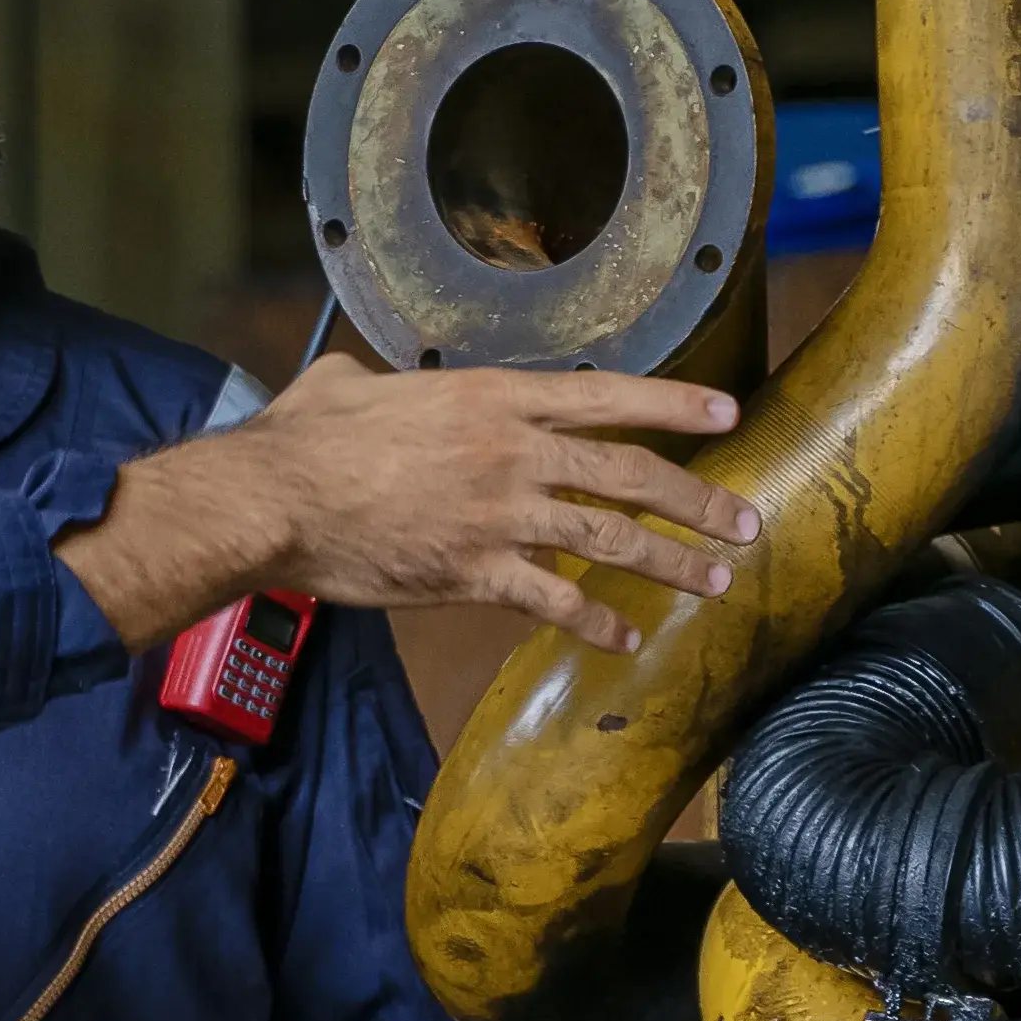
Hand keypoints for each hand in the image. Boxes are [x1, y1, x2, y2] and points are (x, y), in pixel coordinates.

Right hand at [58, 361, 762, 661]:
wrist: (273, 500)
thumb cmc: (301, 439)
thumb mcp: (349, 384)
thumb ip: (384, 382)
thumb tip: (369, 383)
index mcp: (490, 398)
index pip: (606, 396)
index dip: (674, 404)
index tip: (728, 413)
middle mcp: (511, 453)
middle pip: (629, 472)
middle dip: (697, 498)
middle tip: (746, 519)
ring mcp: (499, 516)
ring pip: (609, 538)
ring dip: (671, 562)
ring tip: (717, 580)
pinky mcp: (474, 574)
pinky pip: (554, 601)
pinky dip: (597, 621)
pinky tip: (626, 638)